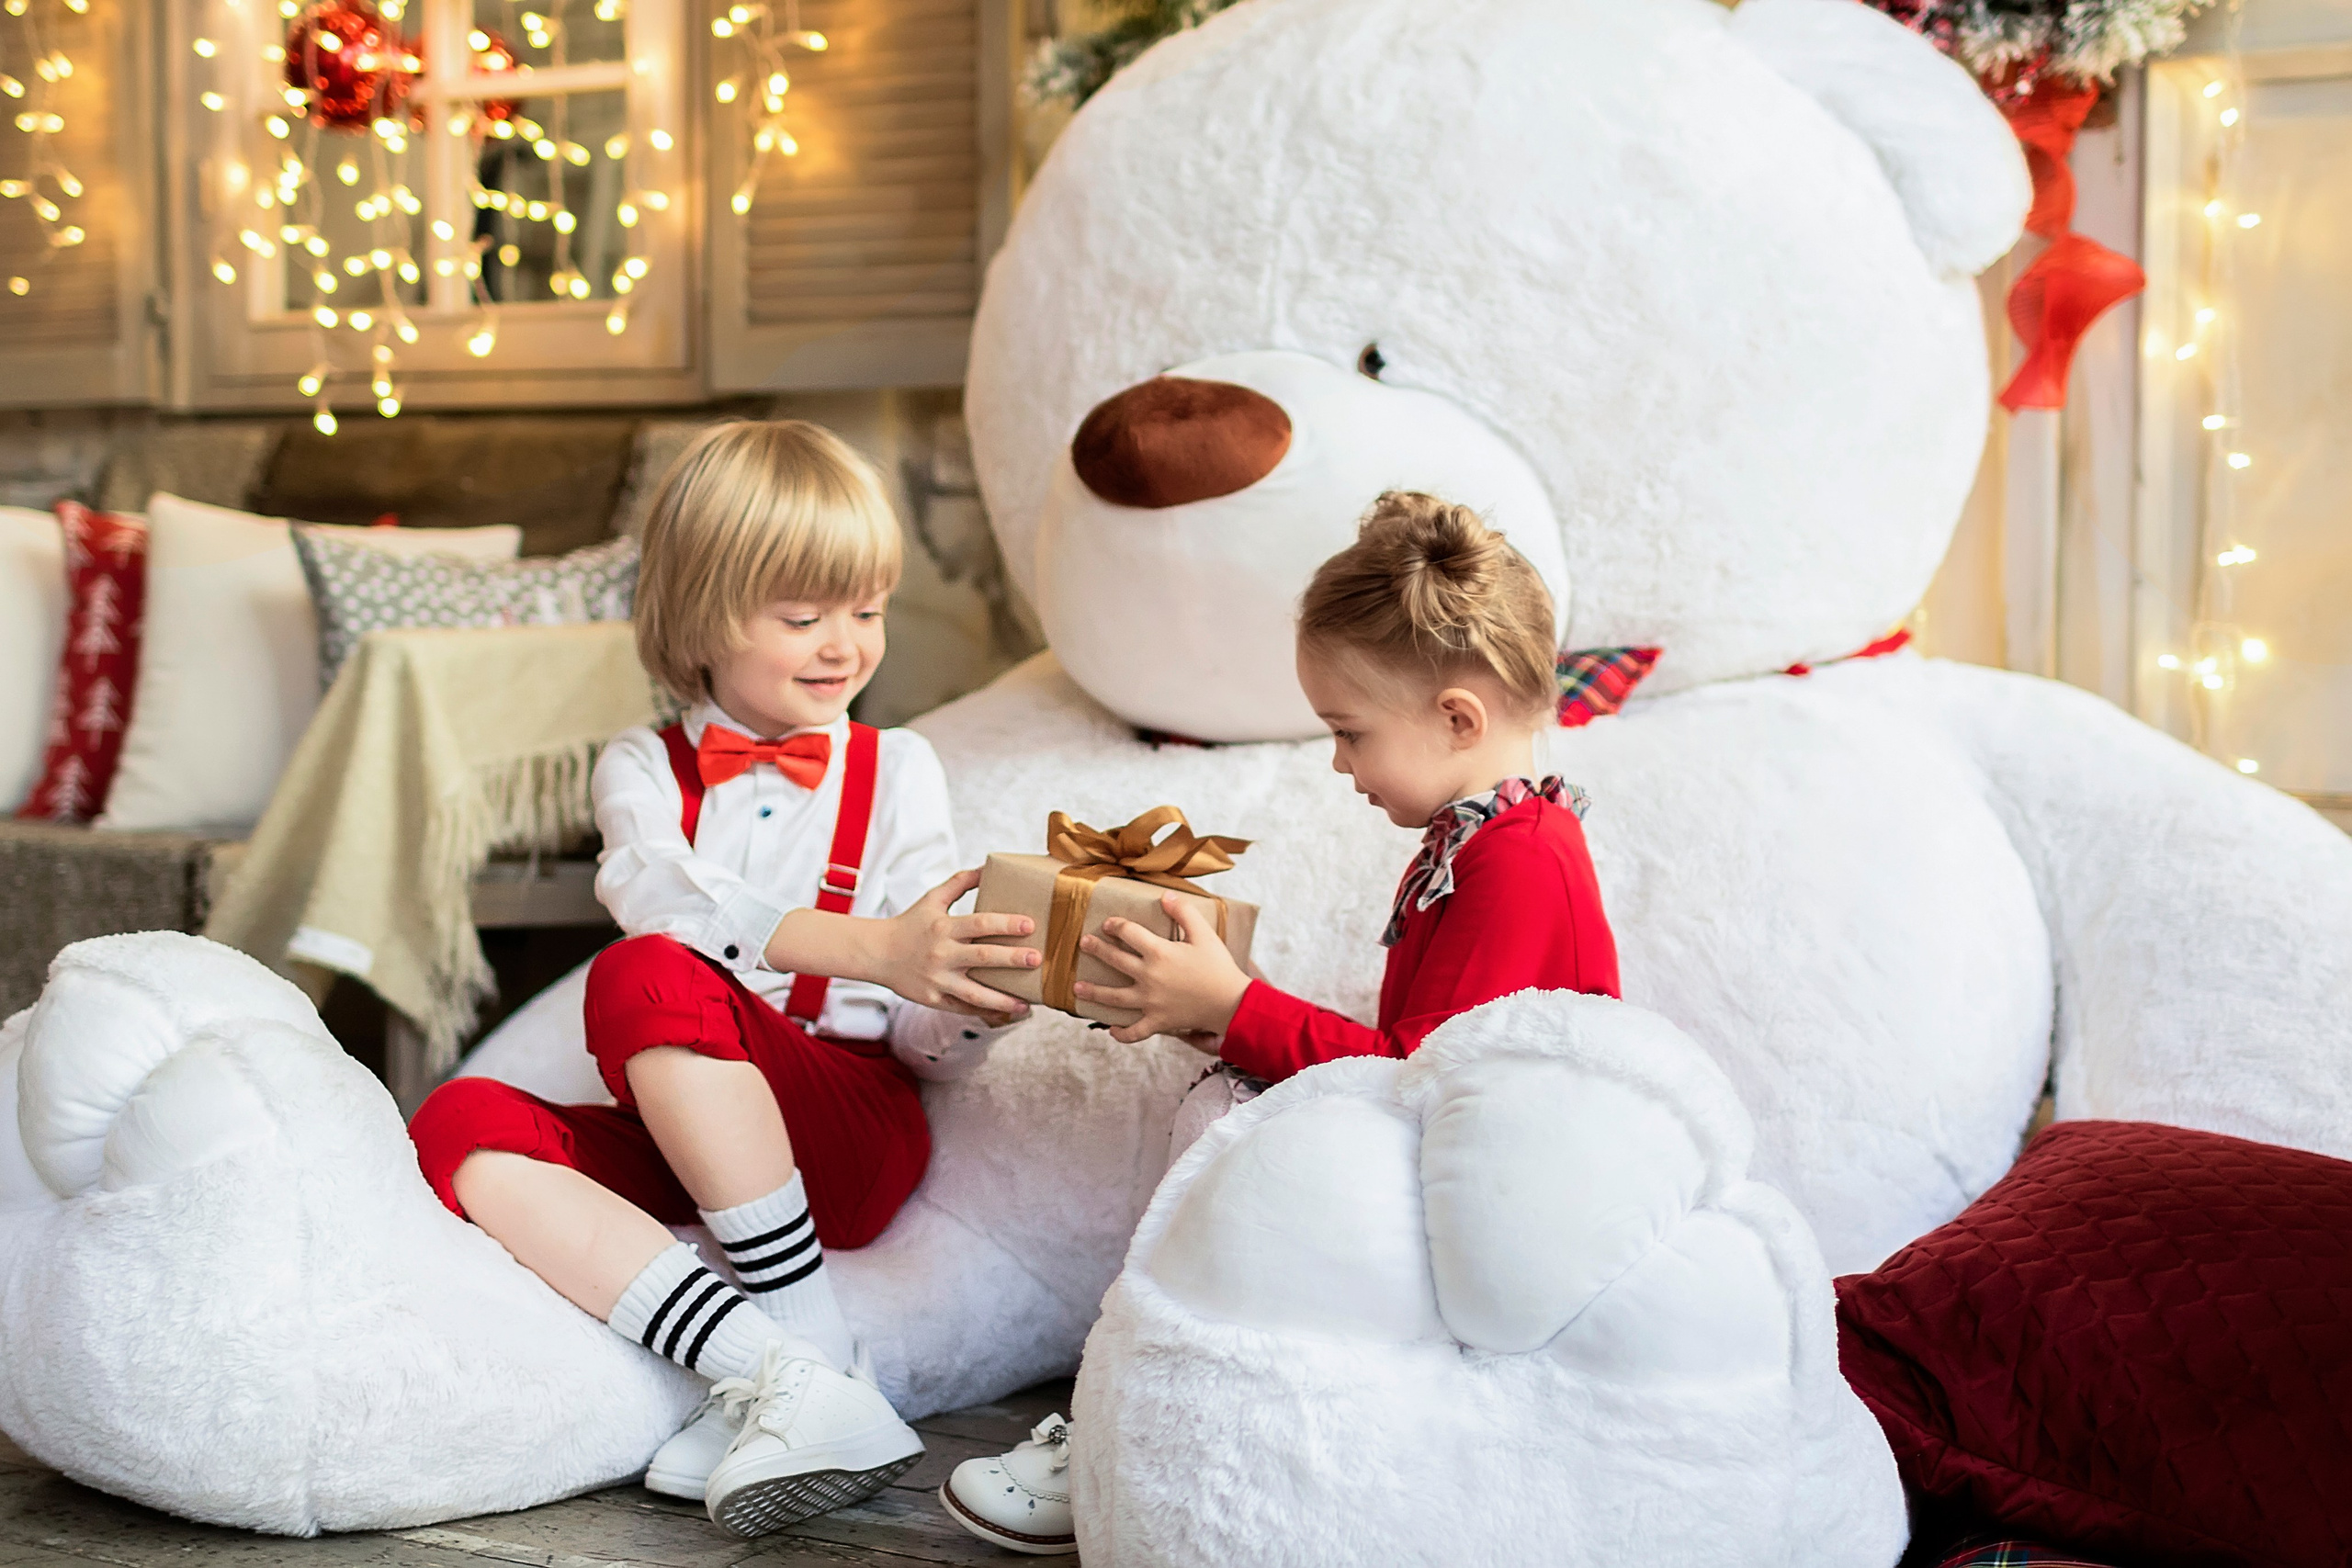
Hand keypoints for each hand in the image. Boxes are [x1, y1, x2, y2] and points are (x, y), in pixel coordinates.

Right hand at [874, 869, 1041, 1016]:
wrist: (876, 953)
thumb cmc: (910, 924)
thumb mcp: (932, 898)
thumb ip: (961, 882)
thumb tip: (988, 866)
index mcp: (944, 928)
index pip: (980, 923)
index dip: (1006, 923)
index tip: (1030, 925)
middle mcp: (942, 954)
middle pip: (982, 957)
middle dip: (1012, 959)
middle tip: (1037, 959)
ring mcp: (938, 980)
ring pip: (975, 993)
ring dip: (1003, 999)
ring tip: (1026, 1002)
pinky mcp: (934, 1000)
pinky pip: (964, 1008)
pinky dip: (985, 1012)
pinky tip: (1006, 1012)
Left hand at [1074, 892, 1251, 1044]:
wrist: (1231, 1002)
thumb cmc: (1219, 966)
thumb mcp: (1204, 934)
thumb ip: (1184, 913)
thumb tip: (1165, 896)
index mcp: (1159, 952)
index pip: (1128, 933)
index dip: (1116, 925)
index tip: (1109, 924)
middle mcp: (1149, 976)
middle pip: (1114, 960)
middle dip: (1096, 950)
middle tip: (1083, 944)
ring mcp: (1150, 1001)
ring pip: (1114, 997)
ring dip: (1094, 991)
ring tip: (1076, 987)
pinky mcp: (1158, 1021)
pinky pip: (1135, 1031)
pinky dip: (1122, 1034)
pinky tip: (1112, 1030)